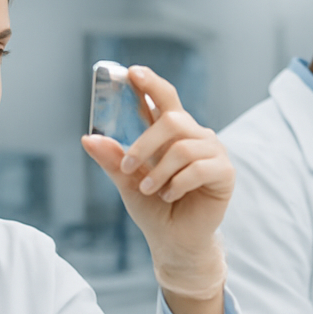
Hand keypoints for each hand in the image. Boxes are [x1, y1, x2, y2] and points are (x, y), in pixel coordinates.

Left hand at [82, 65, 234, 313]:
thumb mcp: (127, 182)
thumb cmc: (153, 209)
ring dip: (159, 171)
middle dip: (146, 143)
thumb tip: (88, 138)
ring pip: (183, 146)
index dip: (150, 83)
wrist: (173, 241)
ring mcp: (213, 152)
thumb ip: (112, 159)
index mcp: (172, 134)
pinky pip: (198, 167)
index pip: (163, 99)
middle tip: (129, 167)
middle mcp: (195, 137)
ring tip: (151, 190)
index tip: (131, 72)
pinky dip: (177, 184)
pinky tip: (170, 196)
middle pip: (173, 119)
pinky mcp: (224, 173)